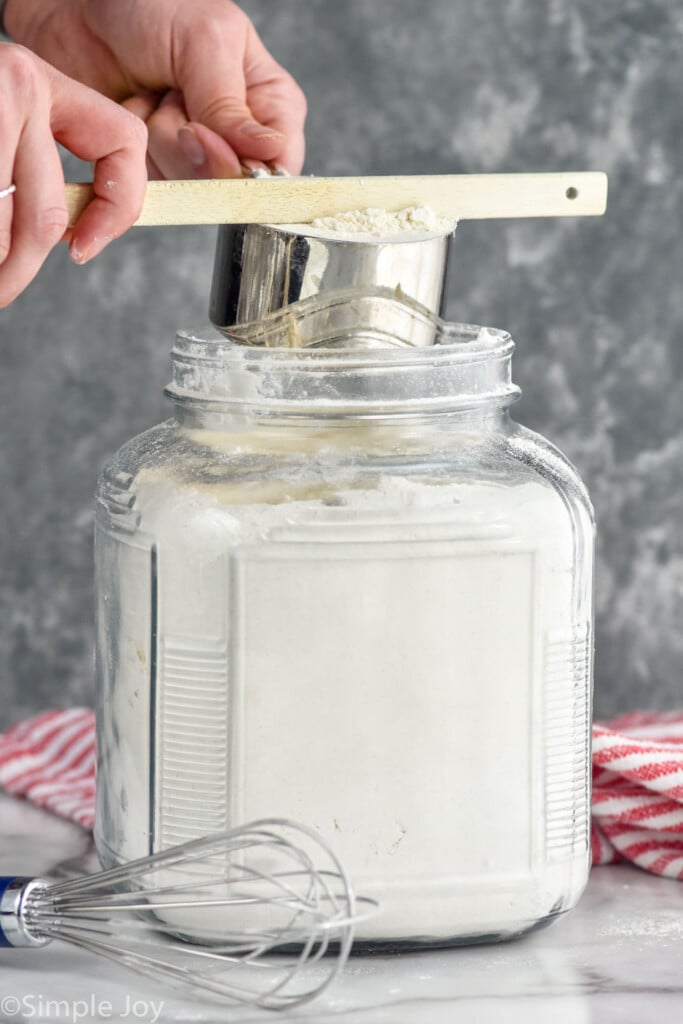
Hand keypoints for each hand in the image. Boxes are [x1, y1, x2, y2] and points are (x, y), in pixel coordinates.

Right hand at [0, 42, 146, 306]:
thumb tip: (71, 236)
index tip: (83, 250)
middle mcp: (17, 85)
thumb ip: (32, 166)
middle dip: (21, 270)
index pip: (122, 143)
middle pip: (47, 216)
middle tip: (0, 294)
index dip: (118, 207)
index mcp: (39, 83)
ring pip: (4, 232)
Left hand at [5, 0, 306, 179]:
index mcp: (270, 102)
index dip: (245, 165)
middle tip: (170, 94)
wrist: (75, 12)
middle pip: (232, 182)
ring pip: (192, 185)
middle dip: (192, 142)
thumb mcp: (203, 40)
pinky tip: (136, 110)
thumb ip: (232, 104)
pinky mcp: (163, 166)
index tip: (204, 131)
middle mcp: (239, 135)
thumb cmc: (145, 7)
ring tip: (153, 93)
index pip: (281, 163)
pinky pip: (159, 185)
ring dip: (160, 138)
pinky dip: (138, 148)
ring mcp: (200, 154)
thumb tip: (269, 153)